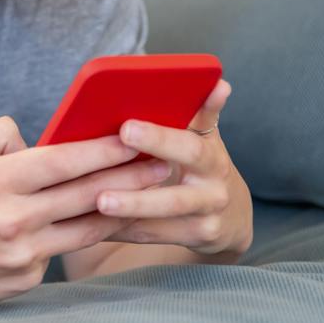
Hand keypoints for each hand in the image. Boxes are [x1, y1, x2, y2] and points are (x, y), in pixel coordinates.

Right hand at [0, 115, 170, 315]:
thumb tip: (39, 141)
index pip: (62, 160)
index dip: (102, 148)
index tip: (133, 137)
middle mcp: (13, 219)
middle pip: (86, 194)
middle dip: (131, 177)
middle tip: (166, 164)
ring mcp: (22, 254)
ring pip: (87, 227)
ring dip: (124, 208)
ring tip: (154, 193)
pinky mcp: (26, 279)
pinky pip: (62, 251)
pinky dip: (81, 234)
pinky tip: (105, 222)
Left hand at [95, 79, 252, 255]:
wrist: (230, 217)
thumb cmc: (204, 165)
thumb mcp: (207, 138)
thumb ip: (204, 112)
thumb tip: (219, 82)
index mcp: (211, 156)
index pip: (188, 145)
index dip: (159, 138)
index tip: (125, 128)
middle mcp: (213, 189)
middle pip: (176, 190)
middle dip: (138, 188)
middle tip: (102, 184)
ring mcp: (205, 219)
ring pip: (162, 217)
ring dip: (131, 208)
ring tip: (99, 202)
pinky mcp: (193, 240)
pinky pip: (152, 234)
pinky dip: (122, 228)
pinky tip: (92, 221)